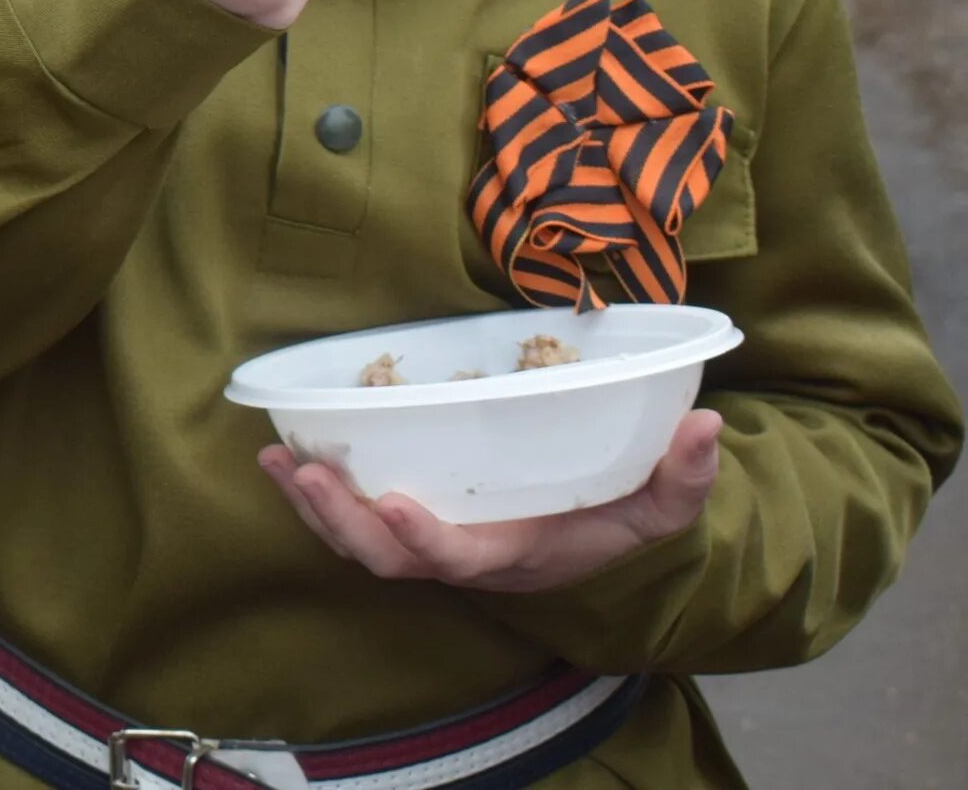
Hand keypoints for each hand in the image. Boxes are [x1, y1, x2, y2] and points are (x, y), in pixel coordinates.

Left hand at [258, 410, 724, 593]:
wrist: (591, 540)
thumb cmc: (616, 520)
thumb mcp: (658, 507)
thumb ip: (683, 477)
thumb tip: (706, 426)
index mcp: (511, 553)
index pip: (458, 557)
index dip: (420, 538)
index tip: (390, 502)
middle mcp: (459, 554)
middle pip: (387, 556)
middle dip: (341, 522)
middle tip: (306, 475)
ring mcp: (426, 539)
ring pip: (357, 541)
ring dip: (313, 507)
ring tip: (276, 462)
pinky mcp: (404, 517)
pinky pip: (348, 515)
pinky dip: (310, 494)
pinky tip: (277, 455)